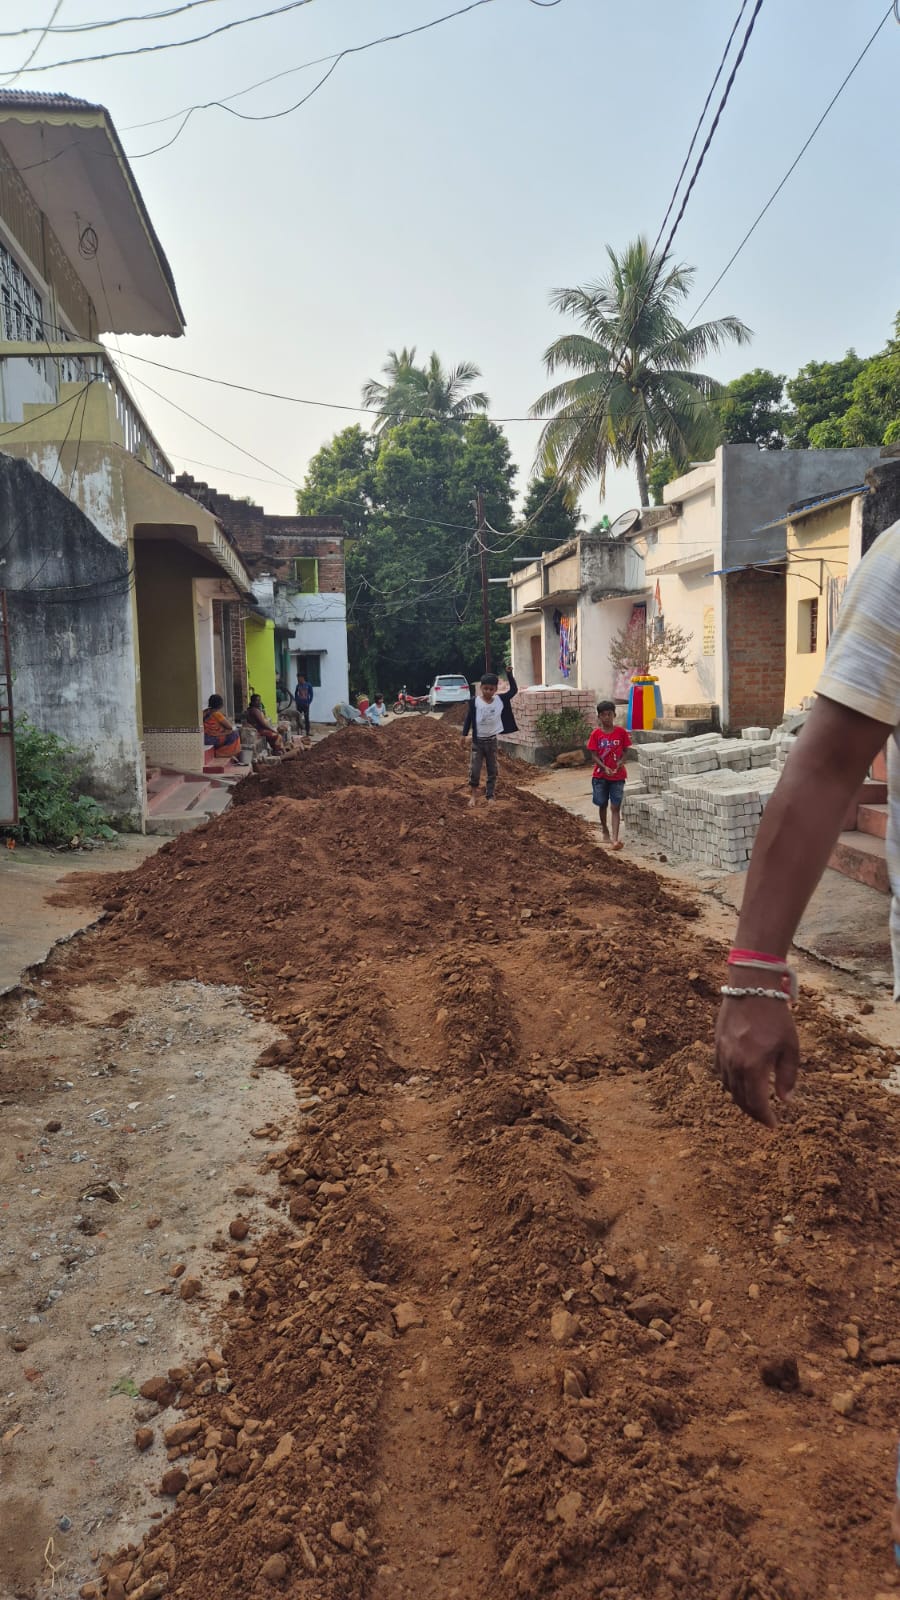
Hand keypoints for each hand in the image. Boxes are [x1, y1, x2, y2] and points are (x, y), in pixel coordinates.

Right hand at [714, 995, 799, 1127]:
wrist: (751, 988)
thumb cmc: (776, 1016)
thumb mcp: (790, 1047)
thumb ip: (787, 1076)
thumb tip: (786, 1100)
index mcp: (753, 1066)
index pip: (756, 1103)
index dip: (765, 1118)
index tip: (774, 1125)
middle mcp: (734, 1064)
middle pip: (740, 1099)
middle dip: (753, 1112)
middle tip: (765, 1118)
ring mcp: (722, 1055)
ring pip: (728, 1088)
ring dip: (741, 1100)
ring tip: (754, 1103)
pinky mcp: (717, 1046)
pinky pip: (721, 1073)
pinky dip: (730, 1084)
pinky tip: (740, 1083)